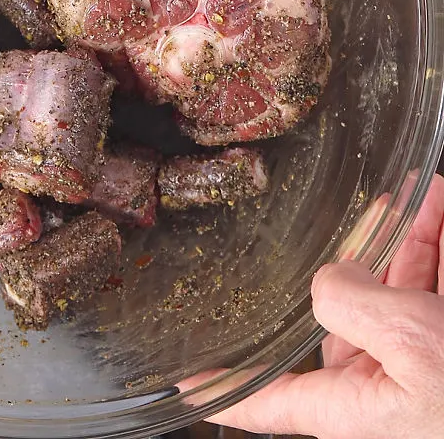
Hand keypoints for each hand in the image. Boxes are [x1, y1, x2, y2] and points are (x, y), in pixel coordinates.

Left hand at [193, 173, 443, 438]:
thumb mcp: (413, 340)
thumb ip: (350, 304)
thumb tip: (333, 279)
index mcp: (361, 405)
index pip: (273, 402)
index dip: (223, 393)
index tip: (183, 385)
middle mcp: (386, 383)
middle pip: (345, 311)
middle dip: (360, 257)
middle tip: (372, 213)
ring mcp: (421, 354)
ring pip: (395, 285)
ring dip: (406, 238)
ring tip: (414, 195)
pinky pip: (433, 277)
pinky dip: (434, 237)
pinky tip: (436, 199)